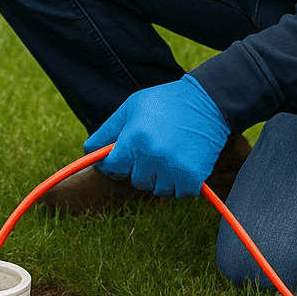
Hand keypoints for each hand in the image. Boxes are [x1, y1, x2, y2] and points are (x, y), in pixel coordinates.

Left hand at [84, 75, 229, 198]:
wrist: (208, 102)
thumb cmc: (165, 102)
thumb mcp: (131, 107)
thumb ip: (107, 131)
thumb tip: (89, 151)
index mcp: (134, 138)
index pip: (112, 168)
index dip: (112, 164)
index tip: (117, 161)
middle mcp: (152, 156)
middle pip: (135, 180)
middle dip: (140, 168)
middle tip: (152, 149)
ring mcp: (173, 168)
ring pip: (157, 189)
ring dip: (160, 177)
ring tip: (168, 155)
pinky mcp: (193, 177)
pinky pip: (178, 194)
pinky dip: (179, 184)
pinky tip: (181, 164)